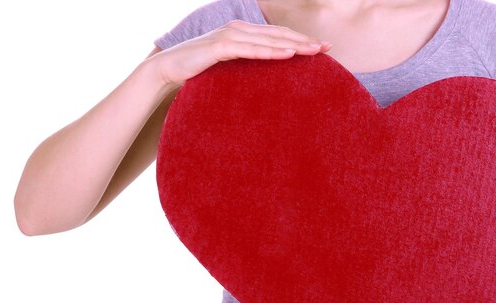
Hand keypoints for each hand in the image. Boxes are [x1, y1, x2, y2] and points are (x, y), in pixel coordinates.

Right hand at [151, 19, 332, 88]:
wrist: (167, 70)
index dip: (300, 39)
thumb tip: (265, 80)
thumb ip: (245, 65)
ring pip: (268, 40)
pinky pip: (250, 49)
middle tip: (328, 48)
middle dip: (304, 40)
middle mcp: (238, 29)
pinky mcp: (219, 47)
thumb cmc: (199, 70)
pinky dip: (270, 51)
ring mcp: (229, 36)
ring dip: (293, 44)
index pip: (277, 35)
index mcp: (242, 32)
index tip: (322, 48)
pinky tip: (287, 53)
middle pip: (278, 34)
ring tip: (315, 51)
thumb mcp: (228, 67)